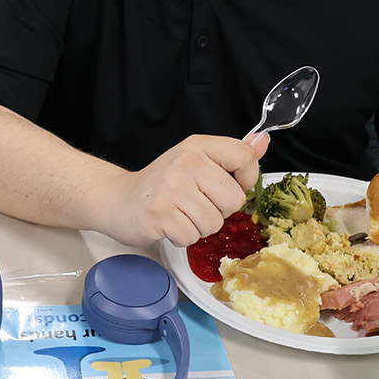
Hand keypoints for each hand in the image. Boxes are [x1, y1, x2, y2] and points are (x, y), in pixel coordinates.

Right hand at [88, 133, 269, 248]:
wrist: (117, 199)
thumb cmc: (160, 183)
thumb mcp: (196, 160)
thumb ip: (231, 154)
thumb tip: (262, 142)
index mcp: (198, 146)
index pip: (245, 157)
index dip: (244, 179)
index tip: (226, 184)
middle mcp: (186, 162)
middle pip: (234, 199)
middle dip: (218, 210)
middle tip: (194, 203)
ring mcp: (172, 188)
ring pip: (214, 223)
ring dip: (198, 226)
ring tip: (180, 213)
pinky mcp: (160, 214)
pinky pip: (192, 237)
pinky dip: (182, 236)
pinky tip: (169, 223)